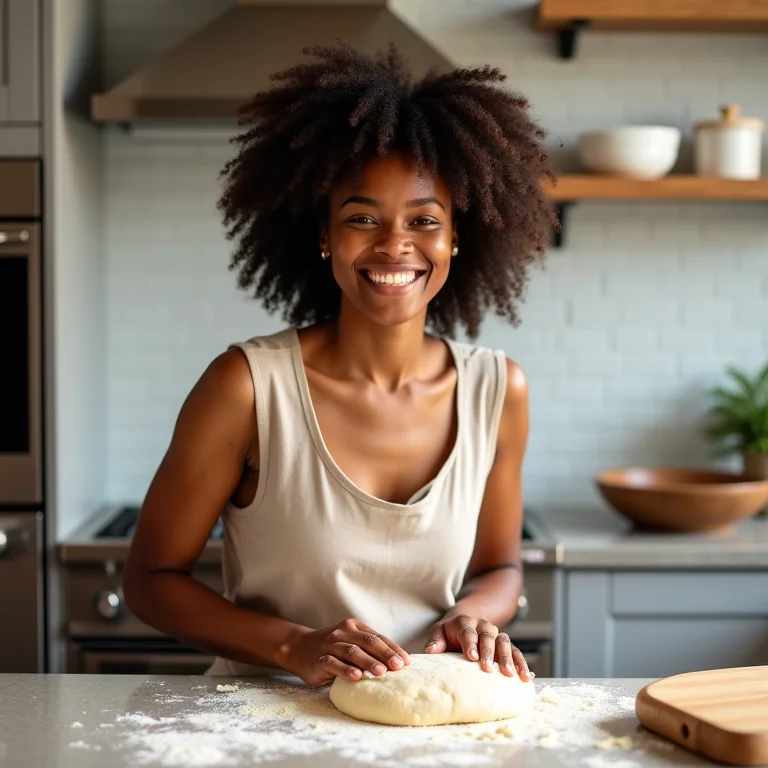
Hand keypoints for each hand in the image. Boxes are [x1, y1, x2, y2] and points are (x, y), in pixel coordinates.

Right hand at [279, 618, 410, 686]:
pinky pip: (333, 663)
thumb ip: (368, 648)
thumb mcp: (351, 642)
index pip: (378, 637)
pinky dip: (345, 670)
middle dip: (385, 654)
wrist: (299, 648)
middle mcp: (343, 633)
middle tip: (399, 666)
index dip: (393, 649)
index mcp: (354, 627)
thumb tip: (397, 663)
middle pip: (368, 642)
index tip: (407, 661)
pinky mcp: (319, 659)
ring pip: (352, 652)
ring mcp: (330, 645)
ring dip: (368, 662)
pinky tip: (356, 677)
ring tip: (381, 672)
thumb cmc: (332, 648)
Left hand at [425, 614, 533, 680]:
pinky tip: (526, 676)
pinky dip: (521, 663)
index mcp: (464, 622)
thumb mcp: (438, 632)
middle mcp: (482, 626)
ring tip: (510, 674)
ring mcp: (495, 634)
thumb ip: (435, 641)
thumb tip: (430, 652)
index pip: (468, 632)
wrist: (465, 622)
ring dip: (508, 658)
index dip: (470, 643)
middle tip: (488, 668)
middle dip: (488, 652)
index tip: (471, 657)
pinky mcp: (505, 644)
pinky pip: (516, 651)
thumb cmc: (448, 633)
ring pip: (504, 642)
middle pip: (487, 636)